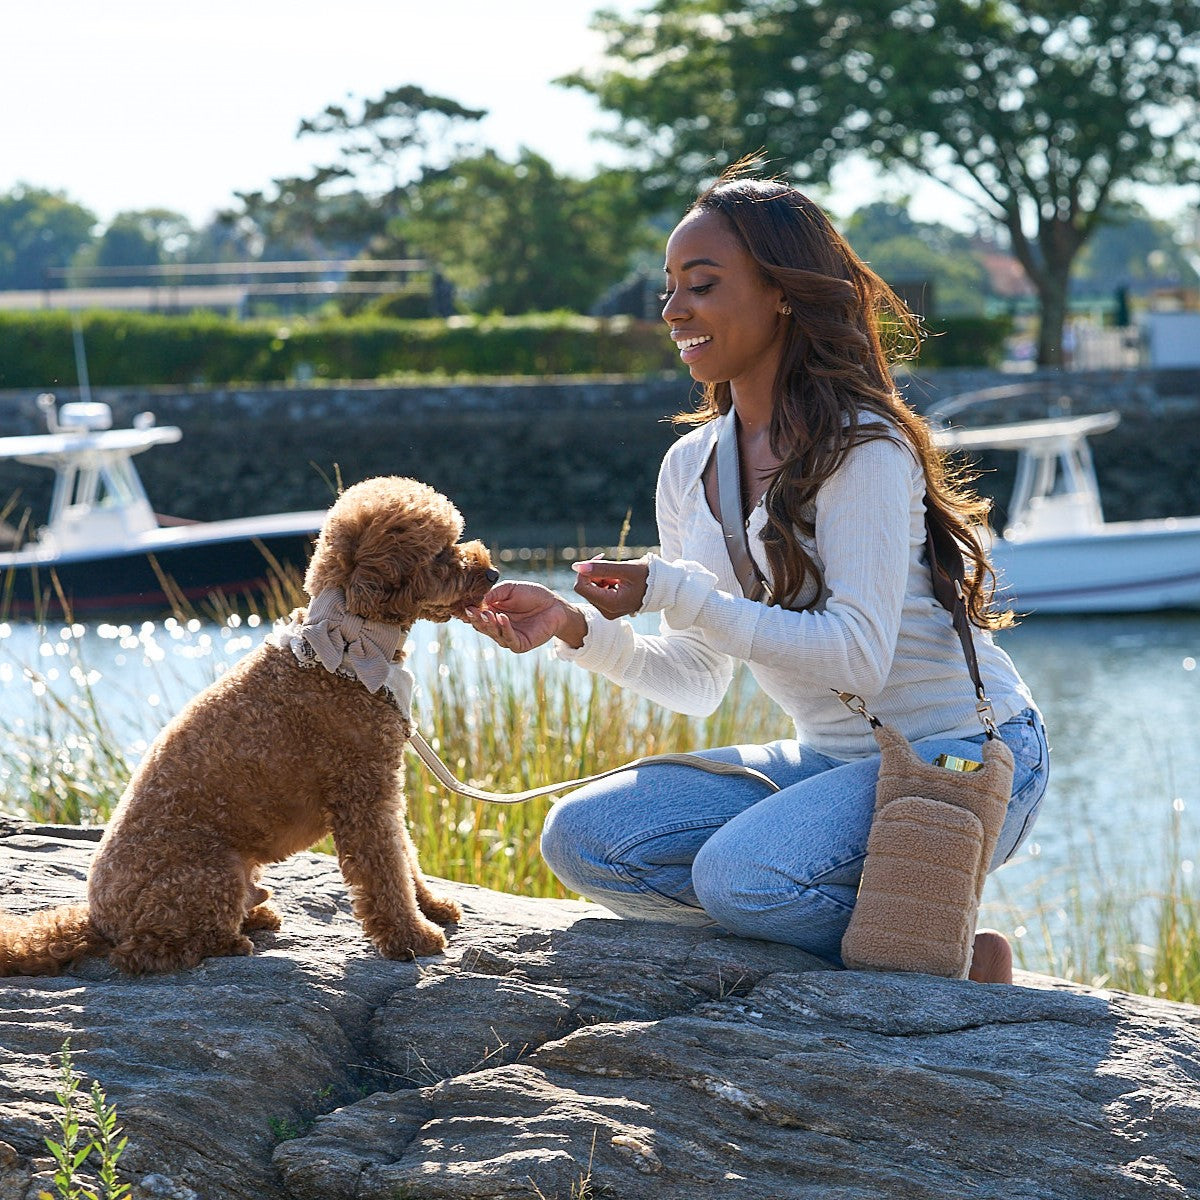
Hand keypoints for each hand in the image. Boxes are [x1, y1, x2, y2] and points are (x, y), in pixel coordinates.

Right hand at [461, 581, 585, 653]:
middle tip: (473, 610)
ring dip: (488, 624)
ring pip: (493, 634)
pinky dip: (504, 629)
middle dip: (476, 618)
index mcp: (492, 614)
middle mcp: (498, 627)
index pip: (476, 616)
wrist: (554, 604)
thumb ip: (495, 593)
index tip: (466, 604)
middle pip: (481, 627)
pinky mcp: (521, 644)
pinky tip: (502, 618)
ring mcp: (508, 637)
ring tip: (487, 613)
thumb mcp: (510, 589)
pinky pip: (509, 640)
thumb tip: (480, 599)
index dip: (470, 611)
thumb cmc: (532, 595)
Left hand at [572, 557, 648, 619]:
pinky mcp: (610, 609)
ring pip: (591, 591)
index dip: (585, 571)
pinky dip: (604, 583)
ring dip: (600, 578)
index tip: (599, 558)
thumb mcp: (624, 569)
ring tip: (618, 575)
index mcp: (610, 604)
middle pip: (585, 589)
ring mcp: (609, 612)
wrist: (663, 587)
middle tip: (611, 564)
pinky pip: (598, 594)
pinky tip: (618, 580)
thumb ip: (600, 568)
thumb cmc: (648, 576)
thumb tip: (576, 566)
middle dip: (594, 574)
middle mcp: (607, 612)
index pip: (581, 587)